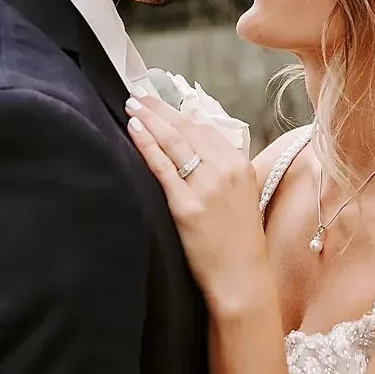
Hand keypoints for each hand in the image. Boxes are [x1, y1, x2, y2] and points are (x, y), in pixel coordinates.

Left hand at [125, 94, 271, 315]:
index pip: (205, 128)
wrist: (241, 278)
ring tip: (132, 105)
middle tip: (139, 94)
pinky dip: (147, 144)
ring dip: (150, 119)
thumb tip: (195, 148)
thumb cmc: (239, 242)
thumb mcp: (242, 197)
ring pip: (174, 142)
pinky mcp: (187, 206)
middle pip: (187, 129)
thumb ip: (223, 170)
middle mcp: (226, 171)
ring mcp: (207, 188)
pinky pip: (162, 167)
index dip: (180, 112)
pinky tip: (134, 130)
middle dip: (160, 109)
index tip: (162, 102)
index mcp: (241, 165)